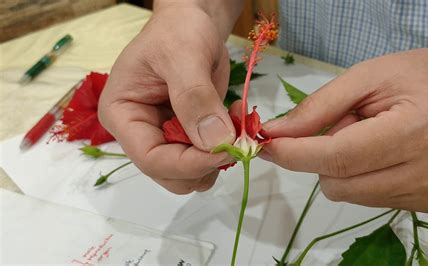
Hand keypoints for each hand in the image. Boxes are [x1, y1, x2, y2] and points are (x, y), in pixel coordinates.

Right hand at [98, 4, 237, 193]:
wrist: (192, 24)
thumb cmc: (178, 31)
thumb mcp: (183, 55)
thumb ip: (195, 98)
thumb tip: (215, 142)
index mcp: (123, 115)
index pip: (151, 159)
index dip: (188, 163)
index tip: (225, 151)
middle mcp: (140, 133)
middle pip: (170, 174)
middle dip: (204, 164)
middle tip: (234, 140)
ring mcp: (165, 137)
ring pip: (191, 173)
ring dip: (217, 157)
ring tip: (234, 122)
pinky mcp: (188, 136)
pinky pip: (207, 157)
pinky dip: (226, 147)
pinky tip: (235, 120)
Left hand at [262, 48, 427, 212]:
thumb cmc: (418, 76)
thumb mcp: (365, 77)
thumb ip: (318, 107)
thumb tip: (276, 134)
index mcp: (416, 130)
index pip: (339, 157)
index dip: (296, 154)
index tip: (267, 144)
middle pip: (338, 184)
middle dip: (321, 157)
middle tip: (344, 125)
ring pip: (349, 195)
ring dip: (342, 168)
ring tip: (369, 137)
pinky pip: (368, 199)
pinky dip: (361, 177)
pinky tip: (382, 154)